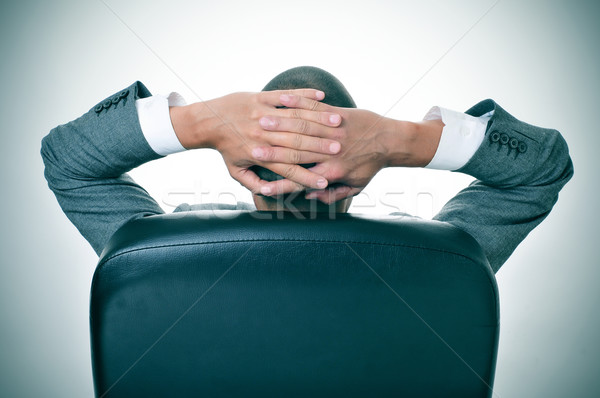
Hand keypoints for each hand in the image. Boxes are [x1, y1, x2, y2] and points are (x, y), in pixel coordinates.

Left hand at [169, 89, 342, 192]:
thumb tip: (269, 194)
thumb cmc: (225, 147)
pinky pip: (286, 95)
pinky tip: (322, 95)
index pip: (288, 169)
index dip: (307, 177)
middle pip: (297, 143)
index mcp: (260, 155)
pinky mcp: (262, 97)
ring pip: (296, 118)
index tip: (325, 183)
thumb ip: (253, 183)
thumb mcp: (236, 171)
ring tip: (337, 124)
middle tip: (340, 151)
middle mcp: (263, 135)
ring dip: (318, 120)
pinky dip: (304, 95)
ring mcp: (263, 114)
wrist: (209, 120)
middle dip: (320, 148)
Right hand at [255, 94, 443, 202]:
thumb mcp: (355, 186)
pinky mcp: (336, 114)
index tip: (262, 187)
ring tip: (259, 123)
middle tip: (251, 150)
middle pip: (295, 152)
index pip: (300, 181)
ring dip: (278, 125)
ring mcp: (332, 131)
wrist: (390, 140)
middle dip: (271, 151)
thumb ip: (332, 195)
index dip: (280, 185)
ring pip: (301, 128)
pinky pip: (313, 107)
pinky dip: (296, 103)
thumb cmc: (371, 165)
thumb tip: (310, 196)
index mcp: (331, 173)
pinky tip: (280, 101)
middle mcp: (329, 152)